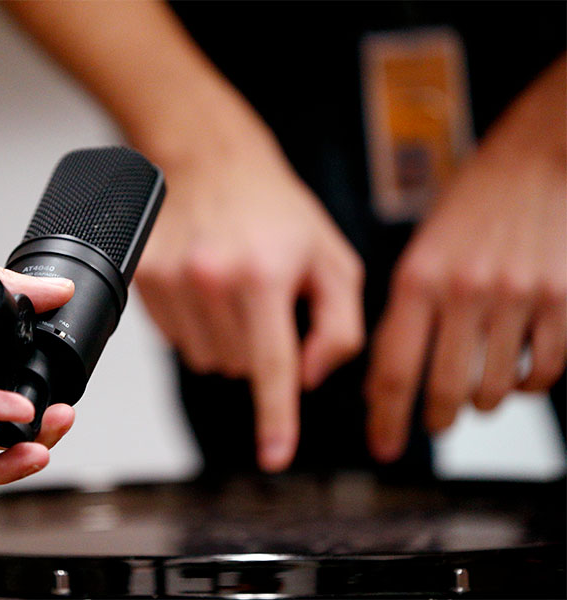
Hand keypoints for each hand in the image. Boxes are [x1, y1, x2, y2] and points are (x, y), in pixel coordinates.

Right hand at [136, 123, 364, 471]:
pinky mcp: (144, 279)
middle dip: (257, 349)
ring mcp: (171, 280)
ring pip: (204, 358)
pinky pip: (176, 339)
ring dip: (224, 340)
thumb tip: (309, 377)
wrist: (209, 159)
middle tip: (263, 299)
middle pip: (237, 366)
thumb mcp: (332, 258)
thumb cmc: (275, 209)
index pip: (272, 366)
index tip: (274, 456)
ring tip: (232, 289)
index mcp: (265, 274)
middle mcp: (212, 280)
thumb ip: (339, 326)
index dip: (275, 418)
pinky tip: (204, 288)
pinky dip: (196, 326)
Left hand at [366, 58, 566, 461]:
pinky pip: (544, 371)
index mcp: (418, 278)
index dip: (385, 417)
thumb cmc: (476, 199)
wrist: (540, 156)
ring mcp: (517, 299)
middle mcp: (464, 292)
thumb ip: (407, 308)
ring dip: (480, 403)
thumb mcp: (423, 248)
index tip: (383, 444)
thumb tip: (392, 368)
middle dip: (434, 421)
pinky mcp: (562, 301)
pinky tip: (517, 374)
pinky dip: (527, 384)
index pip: (393, 367)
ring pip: (494, 388)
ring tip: (474, 394)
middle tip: (431, 427)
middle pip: (444, 389)